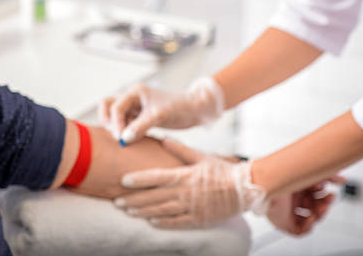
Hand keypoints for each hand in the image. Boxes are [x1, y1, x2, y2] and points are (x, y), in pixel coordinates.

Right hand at [99, 78, 224, 143]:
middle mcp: (132, 98)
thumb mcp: (159, 116)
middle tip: (115, 136)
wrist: (194, 109)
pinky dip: (124, 131)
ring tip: (123, 139)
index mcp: (135, 92)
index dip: (115, 123)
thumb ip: (140, 126)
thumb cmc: (179, 107)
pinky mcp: (139, 117)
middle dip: (107, 121)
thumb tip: (123, 139)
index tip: (121, 139)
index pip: (115, 107)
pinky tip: (130, 141)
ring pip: (114, 115)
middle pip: (107, 105)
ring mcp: (135, 107)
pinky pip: (125, 123)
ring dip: (115, 127)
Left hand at [113, 139, 266, 228]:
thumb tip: (163, 139)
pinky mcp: (199, 219)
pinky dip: (163, 223)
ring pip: (162, 211)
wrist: (246, 188)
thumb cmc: (222, 170)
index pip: (156, 177)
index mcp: (185, 175)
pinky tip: (150, 222)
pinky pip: (177, 222)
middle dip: (133, 199)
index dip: (138, 180)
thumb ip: (180, 150)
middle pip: (154, 197)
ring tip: (128, 211)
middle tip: (116, 200)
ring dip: (143, 212)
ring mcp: (192, 207)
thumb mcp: (201, 157)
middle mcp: (185, 192)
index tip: (122, 180)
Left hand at [267, 176, 344, 234]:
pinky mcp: (284, 223)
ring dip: (319, 214)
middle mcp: (292, 200)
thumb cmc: (283, 176)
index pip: (315, 196)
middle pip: (315, 207)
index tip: (330, 190)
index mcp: (296, 188)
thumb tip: (343, 180)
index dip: (324, 194)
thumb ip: (328, 176)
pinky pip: (300, 230)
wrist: (268, 184)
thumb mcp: (310, 174)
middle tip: (329, 199)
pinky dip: (308, 225)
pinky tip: (310, 217)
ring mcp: (288, 211)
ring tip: (321, 207)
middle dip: (325, 204)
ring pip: (310, 219)